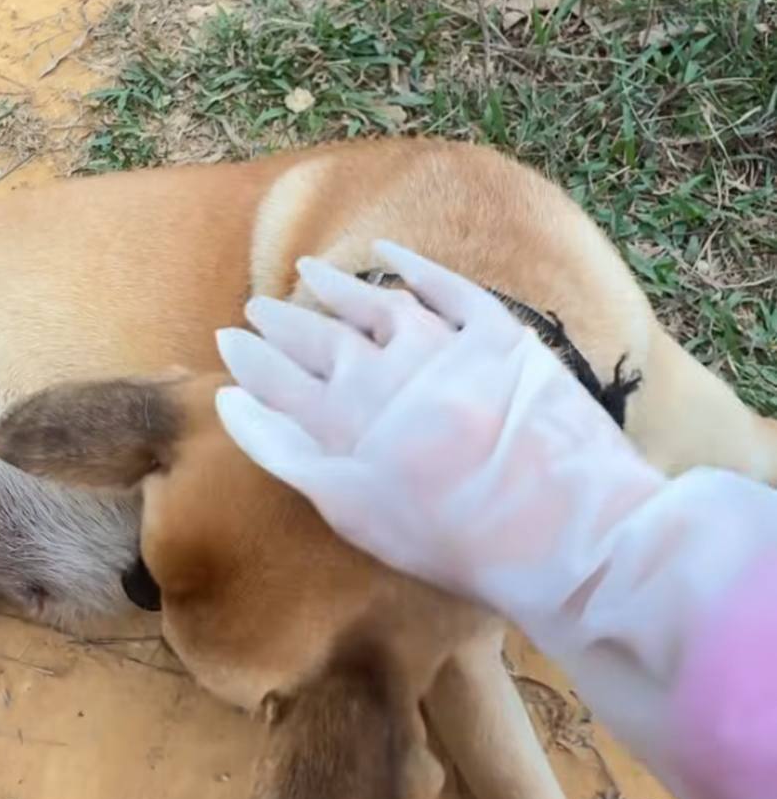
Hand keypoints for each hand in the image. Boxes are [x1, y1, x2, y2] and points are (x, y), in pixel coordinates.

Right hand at [215, 240, 663, 624]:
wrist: (571, 535)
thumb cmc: (457, 544)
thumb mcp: (355, 515)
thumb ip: (288, 455)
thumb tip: (234, 404)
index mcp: (347, 423)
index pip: (279, 380)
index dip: (249, 360)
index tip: (226, 340)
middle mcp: (387, 372)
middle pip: (320, 338)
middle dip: (283, 322)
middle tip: (255, 307)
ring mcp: (444, 347)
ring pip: (375, 304)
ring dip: (337, 287)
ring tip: (306, 270)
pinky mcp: (499, 336)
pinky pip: (447, 288)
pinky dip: (413, 266)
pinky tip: (386, 254)